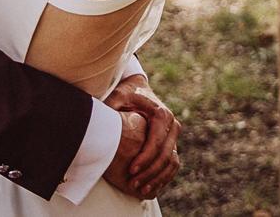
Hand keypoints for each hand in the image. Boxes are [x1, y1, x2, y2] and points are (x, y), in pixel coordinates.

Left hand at [104, 75, 181, 198]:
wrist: (137, 89)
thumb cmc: (124, 95)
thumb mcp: (117, 98)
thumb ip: (113, 111)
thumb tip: (105, 128)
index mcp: (161, 114)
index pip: (156, 142)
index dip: (144, 159)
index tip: (130, 171)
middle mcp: (172, 124)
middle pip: (165, 155)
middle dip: (149, 172)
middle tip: (133, 184)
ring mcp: (174, 134)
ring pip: (172, 162)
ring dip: (158, 178)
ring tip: (141, 190)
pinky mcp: (172, 142)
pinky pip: (173, 164)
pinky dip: (163, 177)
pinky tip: (150, 187)